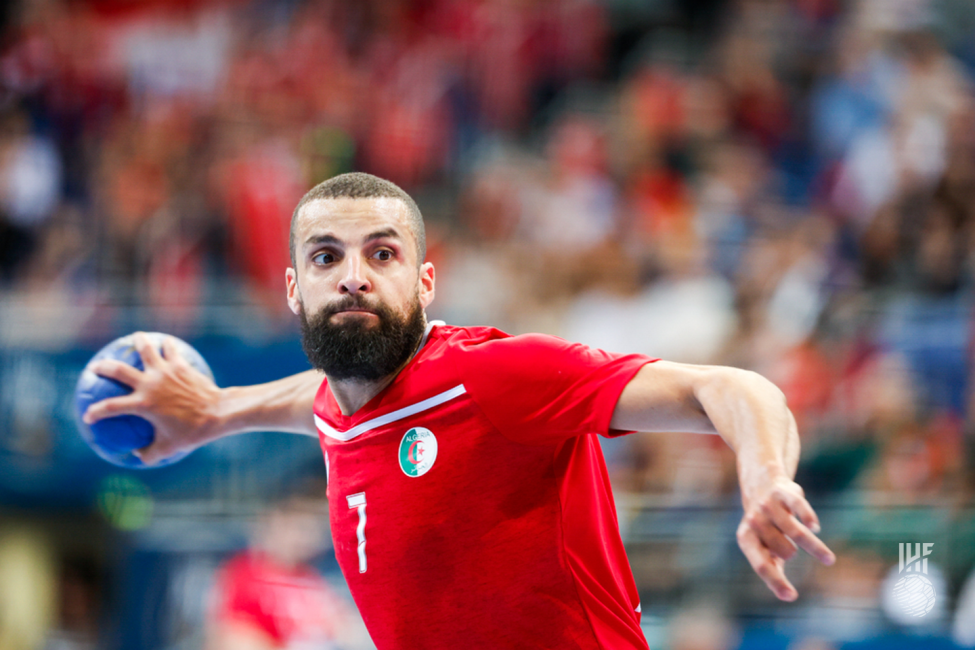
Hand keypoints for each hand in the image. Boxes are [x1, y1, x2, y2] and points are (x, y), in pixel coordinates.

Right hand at [82, 332, 222, 464]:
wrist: (217, 413)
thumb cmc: (192, 432)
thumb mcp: (168, 448)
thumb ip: (149, 453)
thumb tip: (136, 455)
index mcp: (143, 404)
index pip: (110, 407)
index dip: (95, 411)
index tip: (87, 415)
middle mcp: (150, 384)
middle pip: (119, 370)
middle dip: (104, 367)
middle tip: (96, 367)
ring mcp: (165, 372)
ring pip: (146, 350)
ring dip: (139, 342)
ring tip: (136, 338)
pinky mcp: (180, 365)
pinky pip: (171, 350)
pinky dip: (167, 345)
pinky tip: (167, 341)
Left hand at [737, 475, 834, 600]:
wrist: (759, 484)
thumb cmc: (764, 526)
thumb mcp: (762, 547)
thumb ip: (772, 569)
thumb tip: (786, 596)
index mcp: (746, 539)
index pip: (761, 565)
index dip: (776, 581)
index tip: (792, 597)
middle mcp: (754, 522)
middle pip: (784, 550)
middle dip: (790, 553)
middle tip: (790, 549)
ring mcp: (768, 506)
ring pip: (796, 532)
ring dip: (814, 547)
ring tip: (828, 560)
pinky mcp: (783, 492)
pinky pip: (799, 505)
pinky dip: (808, 517)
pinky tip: (814, 527)